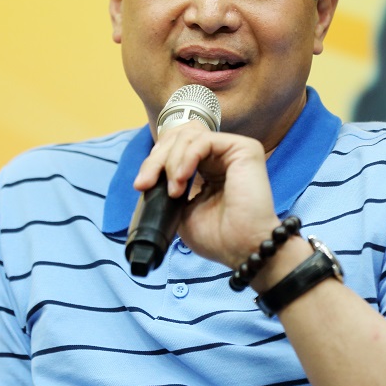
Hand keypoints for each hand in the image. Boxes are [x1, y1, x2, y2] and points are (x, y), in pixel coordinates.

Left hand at [133, 120, 279, 268]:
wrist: (242, 250)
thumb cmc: (218, 237)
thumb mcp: (181, 210)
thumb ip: (168, 188)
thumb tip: (148, 177)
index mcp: (207, 168)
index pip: (175, 147)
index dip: (154, 161)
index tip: (141, 185)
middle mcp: (220, 155)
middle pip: (178, 137)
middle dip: (156, 159)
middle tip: (145, 183)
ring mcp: (232, 150)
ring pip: (188, 135)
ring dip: (171, 161)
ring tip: (174, 191)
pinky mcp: (243, 148)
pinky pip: (204, 140)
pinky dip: (186, 157)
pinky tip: (181, 178)